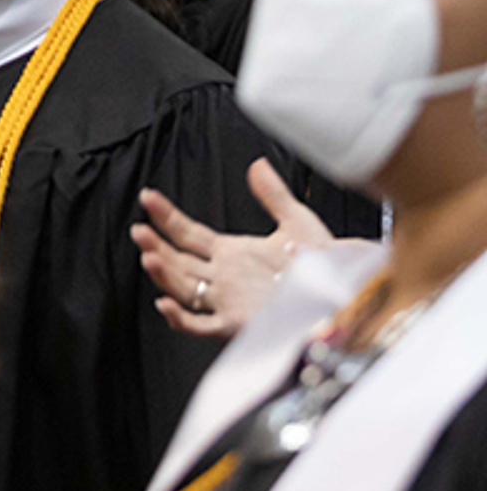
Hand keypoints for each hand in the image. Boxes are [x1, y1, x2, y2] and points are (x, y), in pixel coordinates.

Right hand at [133, 159, 333, 337]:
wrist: (349, 296)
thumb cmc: (326, 264)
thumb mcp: (297, 222)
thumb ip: (273, 194)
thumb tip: (256, 165)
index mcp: (233, 254)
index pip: (188, 234)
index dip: (166, 217)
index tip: (148, 197)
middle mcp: (225, 278)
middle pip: (179, 262)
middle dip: (156, 245)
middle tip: (140, 231)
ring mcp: (229, 301)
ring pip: (184, 289)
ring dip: (164, 274)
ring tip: (148, 255)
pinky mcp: (239, 323)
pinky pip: (202, 325)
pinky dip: (181, 318)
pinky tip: (166, 303)